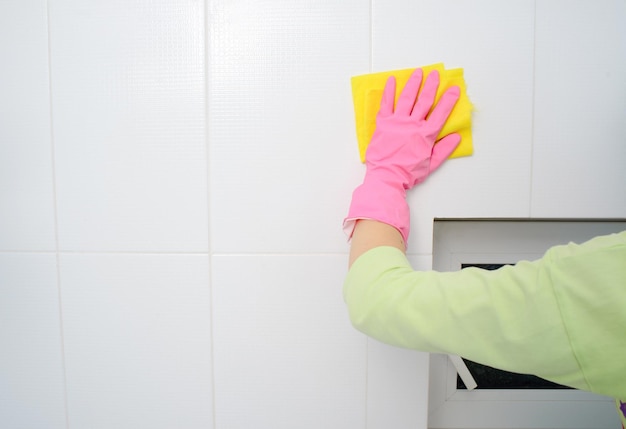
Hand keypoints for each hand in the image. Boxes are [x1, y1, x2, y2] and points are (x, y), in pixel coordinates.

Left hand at [365, 68, 460, 189]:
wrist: (386, 177)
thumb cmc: (408, 173)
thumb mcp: (430, 165)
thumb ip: (444, 150)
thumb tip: (456, 137)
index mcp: (425, 135)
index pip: (440, 114)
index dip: (448, 101)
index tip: (454, 89)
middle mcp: (412, 125)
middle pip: (424, 102)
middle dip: (431, 86)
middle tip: (435, 74)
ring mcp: (397, 122)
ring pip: (407, 99)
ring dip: (413, 84)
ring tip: (418, 72)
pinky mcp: (383, 123)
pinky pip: (386, 104)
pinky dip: (389, 91)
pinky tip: (392, 80)